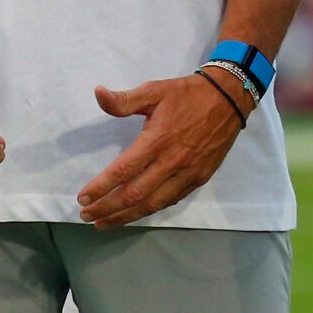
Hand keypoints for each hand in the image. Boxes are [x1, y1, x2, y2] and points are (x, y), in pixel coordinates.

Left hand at [76, 74, 248, 228]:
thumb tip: (97, 93)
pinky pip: (170, 201)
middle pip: (134, 194)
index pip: (123, 170)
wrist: (229, 99)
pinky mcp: (199, 178)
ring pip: (152, 204)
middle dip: (107, 208)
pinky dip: (149, 210)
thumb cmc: (187, 94)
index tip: (82, 197)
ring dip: (125, 216)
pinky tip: (135, 213)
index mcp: (157, 139)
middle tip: (86, 215)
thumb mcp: (155, 89)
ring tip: (103, 222)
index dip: (101, 186)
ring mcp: (187, 174)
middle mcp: (172, 162)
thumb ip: (124, 99)